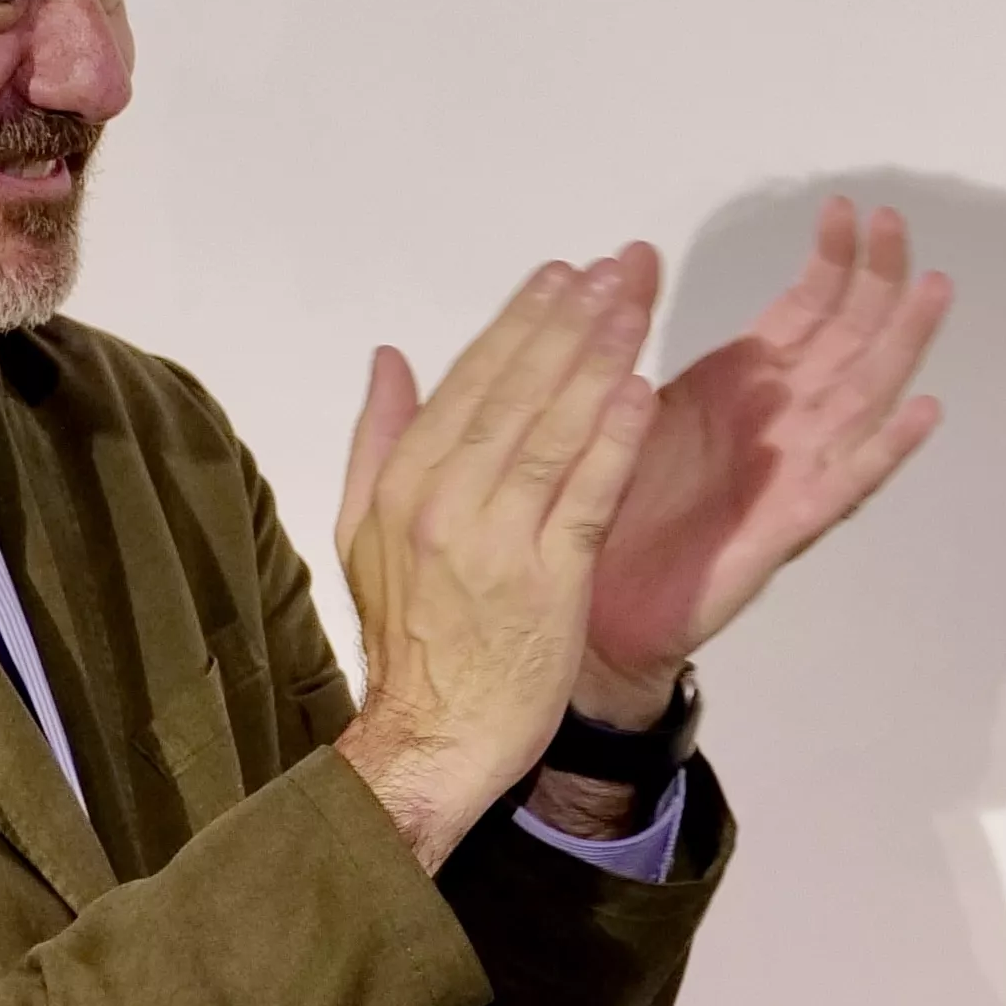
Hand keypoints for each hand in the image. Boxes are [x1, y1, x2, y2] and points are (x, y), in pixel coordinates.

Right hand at [332, 255, 662, 864]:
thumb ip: (379, 439)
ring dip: (598, 360)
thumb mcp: (364, 533)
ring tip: (634, 304)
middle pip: (515, 390)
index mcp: (402, 482)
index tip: (559, 274)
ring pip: (553, 430)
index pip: (468, 381)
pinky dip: (613, 441)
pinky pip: (585, 496)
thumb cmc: (410, 639)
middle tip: (614, 268)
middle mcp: (444, 500)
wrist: (431, 738)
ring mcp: (495, 539)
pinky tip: (642, 392)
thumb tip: (390, 357)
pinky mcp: (546, 581)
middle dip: (569, 321)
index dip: (519, 321)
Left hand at [575, 197, 951, 720]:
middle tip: (900, 222)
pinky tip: (920, 413)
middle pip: (848, 342)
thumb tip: (629, 252)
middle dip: (877, 283)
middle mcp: (779, 424)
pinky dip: (884, 449)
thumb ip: (630, 329)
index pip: (802, 313)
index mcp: (739, 389)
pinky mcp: (787, 528)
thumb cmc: (608, 508)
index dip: (828, 263)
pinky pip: (845, 484)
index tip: (844, 210)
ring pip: (862, 400)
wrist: (596, 613)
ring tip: (935, 292)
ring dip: (900, 347)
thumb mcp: (612, 400)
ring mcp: (791, 474)